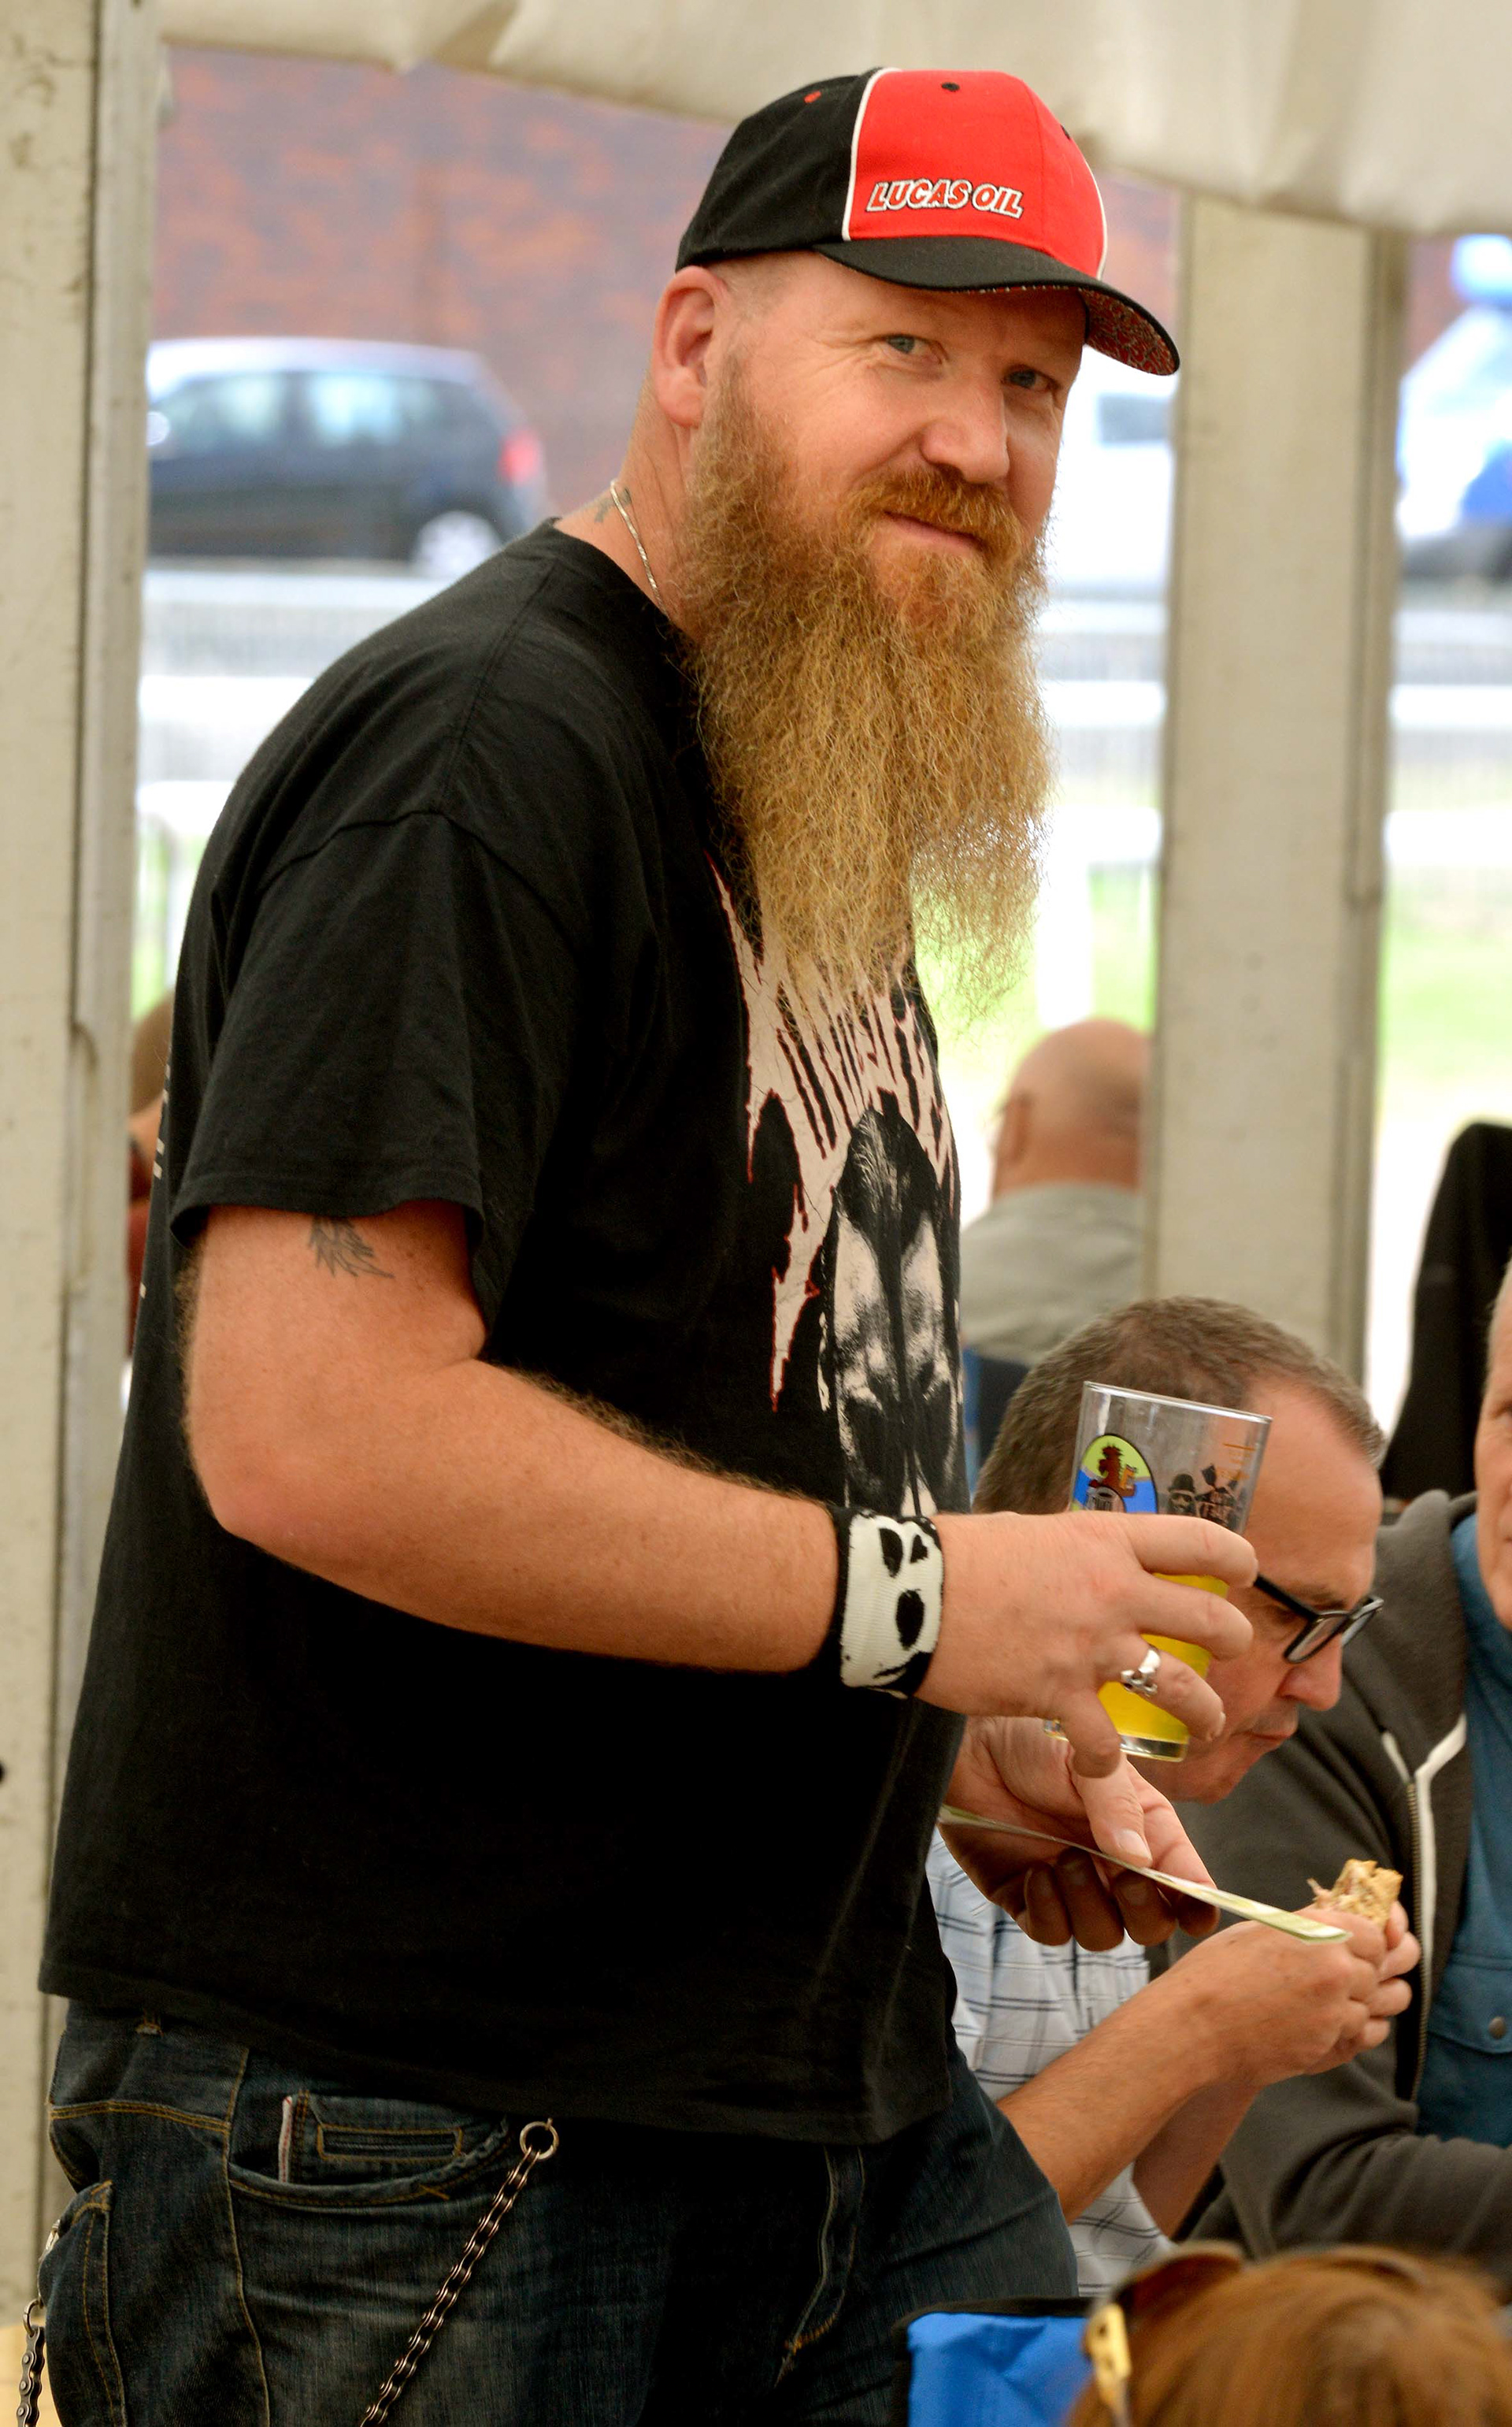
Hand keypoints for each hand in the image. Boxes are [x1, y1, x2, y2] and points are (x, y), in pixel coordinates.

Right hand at [925, 1509, 1253, 1772]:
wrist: (905, 1594)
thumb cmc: (956, 1557)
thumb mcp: (1030, 1533)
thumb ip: (1074, 1550)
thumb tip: (1089, 1560)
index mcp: (1105, 1540)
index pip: (1200, 1541)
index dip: (1236, 1559)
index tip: (1244, 1574)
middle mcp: (1113, 1592)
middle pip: (1212, 1619)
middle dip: (1234, 1641)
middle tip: (1230, 1652)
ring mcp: (1092, 1648)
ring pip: (1184, 1690)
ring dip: (1206, 1714)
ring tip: (1208, 1726)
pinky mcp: (1060, 1697)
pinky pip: (1107, 1748)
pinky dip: (1107, 1767)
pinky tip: (1101, 1770)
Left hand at [941, 1717, 1220, 1950]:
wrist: (966, 1745)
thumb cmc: (1031, 1739)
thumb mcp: (1085, 1758)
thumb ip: (1115, 1803)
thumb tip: (1140, 1860)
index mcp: (1142, 1826)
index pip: (1184, 1877)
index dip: (1198, 1900)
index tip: (1200, 1912)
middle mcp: (1112, 1862)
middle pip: (1152, 1922)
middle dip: (1146, 1911)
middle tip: (1123, 1878)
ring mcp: (1072, 1885)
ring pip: (1104, 1935)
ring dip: (1090, 1906)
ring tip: (1064, 1858)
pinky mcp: (1028, 1899)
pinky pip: (1052, 1933)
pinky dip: (1049, 1911)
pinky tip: (1036, 1871)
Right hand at [1162, 1905, 1413, 2091]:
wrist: (1195, 2025)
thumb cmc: (1214, 1974)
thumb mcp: (1258, 1930)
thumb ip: (1303, 1929)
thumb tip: (1327, 1929)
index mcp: (1315, 1929)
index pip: (1373, 1933)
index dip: (1366, 1943)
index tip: (1353, 1951)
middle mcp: (1332, 1965)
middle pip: (1375, 1971)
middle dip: (1359, 1977)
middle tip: (1332, 1983)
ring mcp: (1332, 2007)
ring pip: (1369, 2007)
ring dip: (1352, 2007)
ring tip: (1320, 2007)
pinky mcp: (1327, 2042)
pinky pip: (1356, 2036)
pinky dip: (1341, 2033)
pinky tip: (1314, 2028)